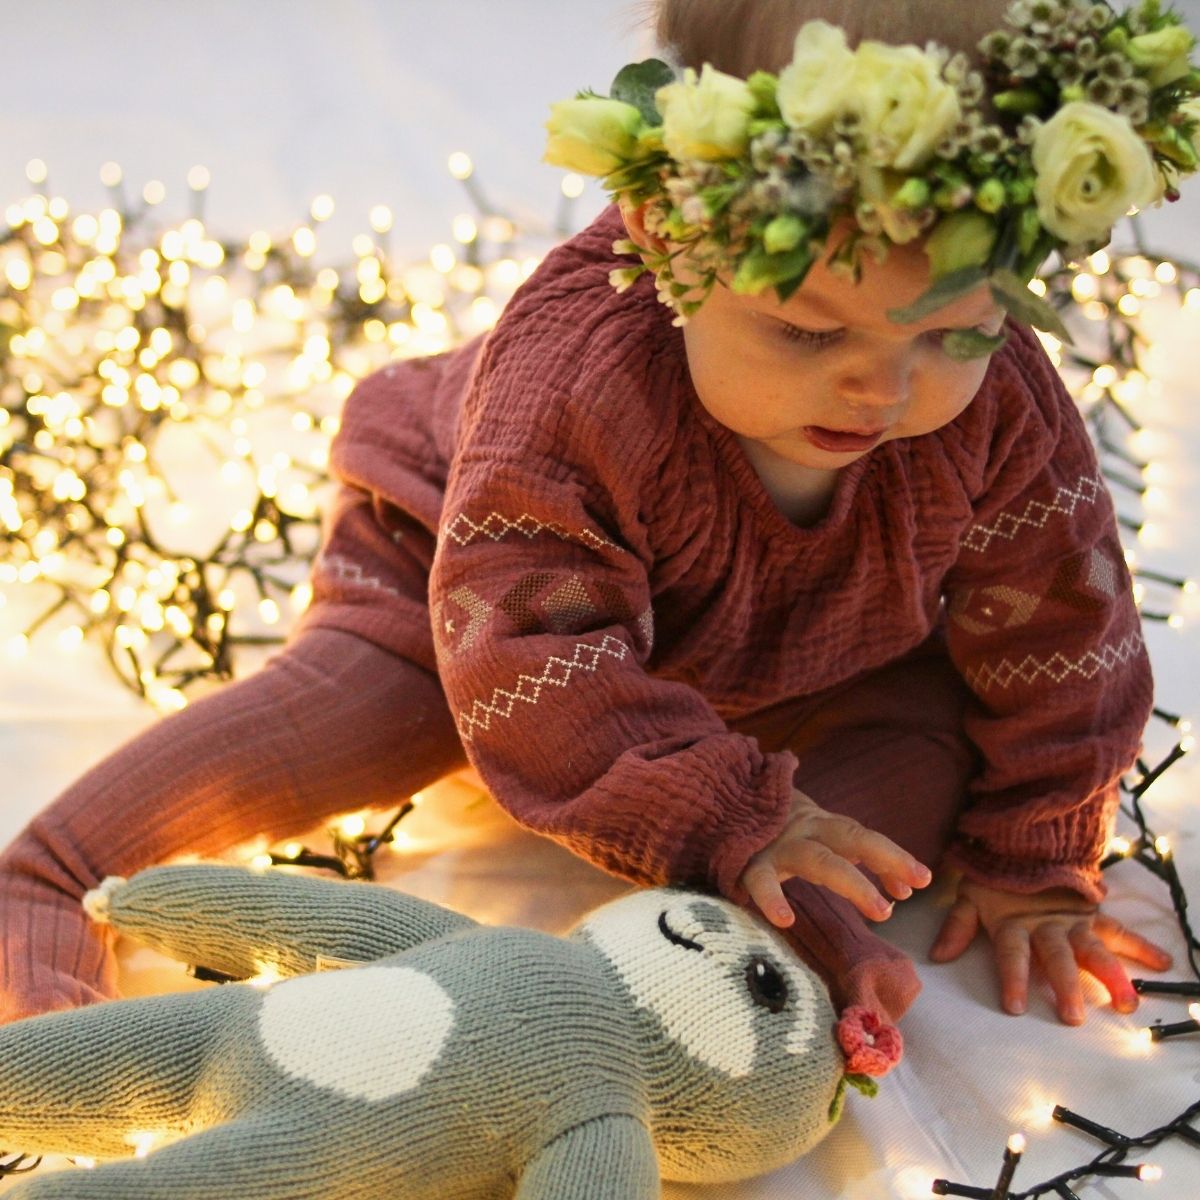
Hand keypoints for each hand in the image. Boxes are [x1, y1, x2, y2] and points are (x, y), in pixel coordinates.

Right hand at [739, 787, 932, 928]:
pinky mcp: (746, 863)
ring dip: (851, 882)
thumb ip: (859, 860)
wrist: (719, 806)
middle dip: (884, 859)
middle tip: (913, 889)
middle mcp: (803, 830)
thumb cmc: (779, 833)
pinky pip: (759, 881)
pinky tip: (784, 919)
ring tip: (882, 911)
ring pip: (817, 859)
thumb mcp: (819, 840)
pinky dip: (771, 898)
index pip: (863, 837)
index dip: (894, 856)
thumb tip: (905, 891)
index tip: (924, 879)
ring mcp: (775, 846)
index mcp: (821, 825)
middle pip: (849, 838)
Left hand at [929, 877, 1173, 1023]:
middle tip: (1073, 1017)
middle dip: (1064, 986)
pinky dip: (1142, 946)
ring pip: (1093, 950)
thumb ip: (956, 926)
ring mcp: (1072, 921)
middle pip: (1055, 958)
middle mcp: (1044, 925)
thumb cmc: (996, 879)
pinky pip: (1119, 931)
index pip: (1011, 954)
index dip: (1012, 978)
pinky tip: (1162, 963)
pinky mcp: (1092, 915)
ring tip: (1126, 1004)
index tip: (1014, 1007)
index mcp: (1012, 924)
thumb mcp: (970, 897)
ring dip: (1110, 976)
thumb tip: (937, 957)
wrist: (1025, 840)